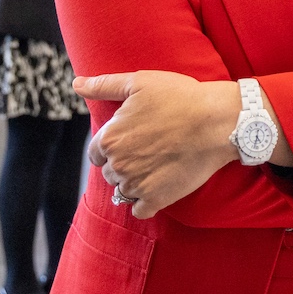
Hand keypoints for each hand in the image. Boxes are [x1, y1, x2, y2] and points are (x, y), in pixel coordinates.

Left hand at [75, 72, 238, 218]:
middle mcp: (118, 165)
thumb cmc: (179, 97)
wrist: (215, 122)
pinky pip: (139, 211)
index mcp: (109, 139)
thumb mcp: (138, 82)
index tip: (131, 140)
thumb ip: (104, 86)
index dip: (112, 146)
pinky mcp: (157, 199)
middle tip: (148, 151)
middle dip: (124, 164)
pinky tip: (158, 188)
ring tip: (155, 168)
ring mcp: (136, 185)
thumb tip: (77, 84)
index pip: (96, 153)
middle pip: (110, 172)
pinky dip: (145, 203)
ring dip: (134, 183)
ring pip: (123, 191)